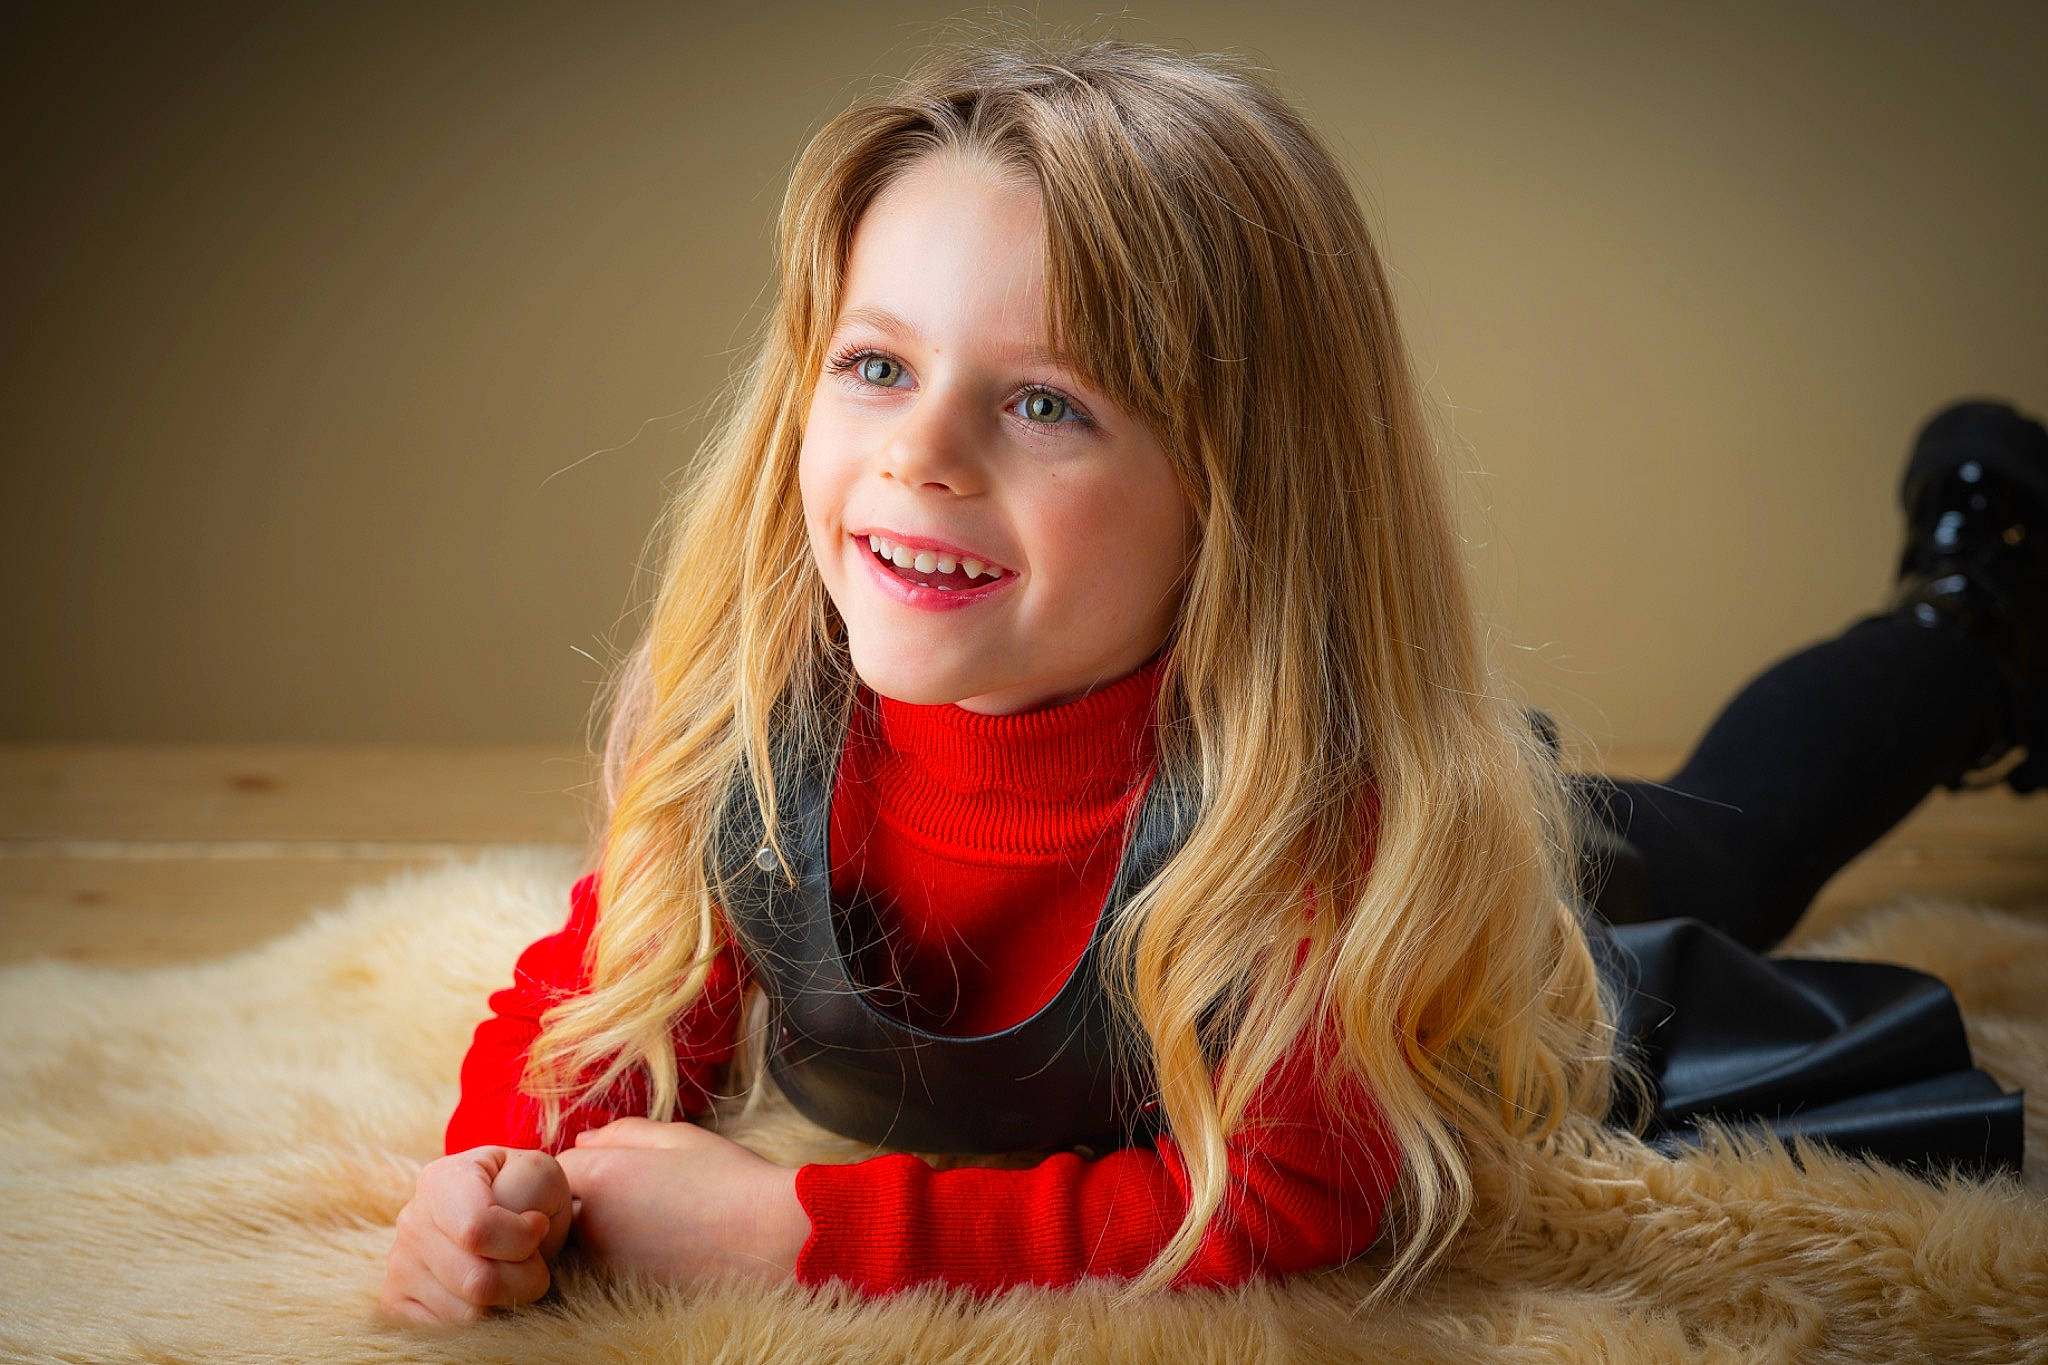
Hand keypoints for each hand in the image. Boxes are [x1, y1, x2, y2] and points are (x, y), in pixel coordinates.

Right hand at [378, 1146, 572, 1326]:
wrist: (506, 1210)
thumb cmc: (524, 1191)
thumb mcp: (539, 1172)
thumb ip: (533, 1188)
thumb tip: (522, 1231)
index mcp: (441, 1181)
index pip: (477, 1231)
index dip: (522, 1240)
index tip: (538, 1226)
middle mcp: (411, 1222)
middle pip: (477, 1282)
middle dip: (525, 1278)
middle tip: (533, 1258)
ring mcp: (399, 1264)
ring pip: (466, 1313)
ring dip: (506, 1300)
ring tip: (508, 1270)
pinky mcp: (396, 1302)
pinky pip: (447, 1332)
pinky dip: (481, 1318)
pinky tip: (486, 1290)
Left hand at [556, 1117, 809, 1289]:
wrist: (769, 1237)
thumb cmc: (728, 1178)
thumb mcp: (678, 1137)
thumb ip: (622, 1133)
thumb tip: (584, 1139)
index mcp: (599, 1176)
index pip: (556, 1165)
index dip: (584, 1160)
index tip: (614, 1162)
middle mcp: (589, 1223)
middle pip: (560, 1205)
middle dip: (582, 1194)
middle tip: (631, 1189)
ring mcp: (603, 1261)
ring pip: (578, 1238)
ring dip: (597, 1225)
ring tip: (648, 1215)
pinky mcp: (622, 1289)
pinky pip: (601, 1264)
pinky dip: (617, 1252)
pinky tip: (658, 1242)